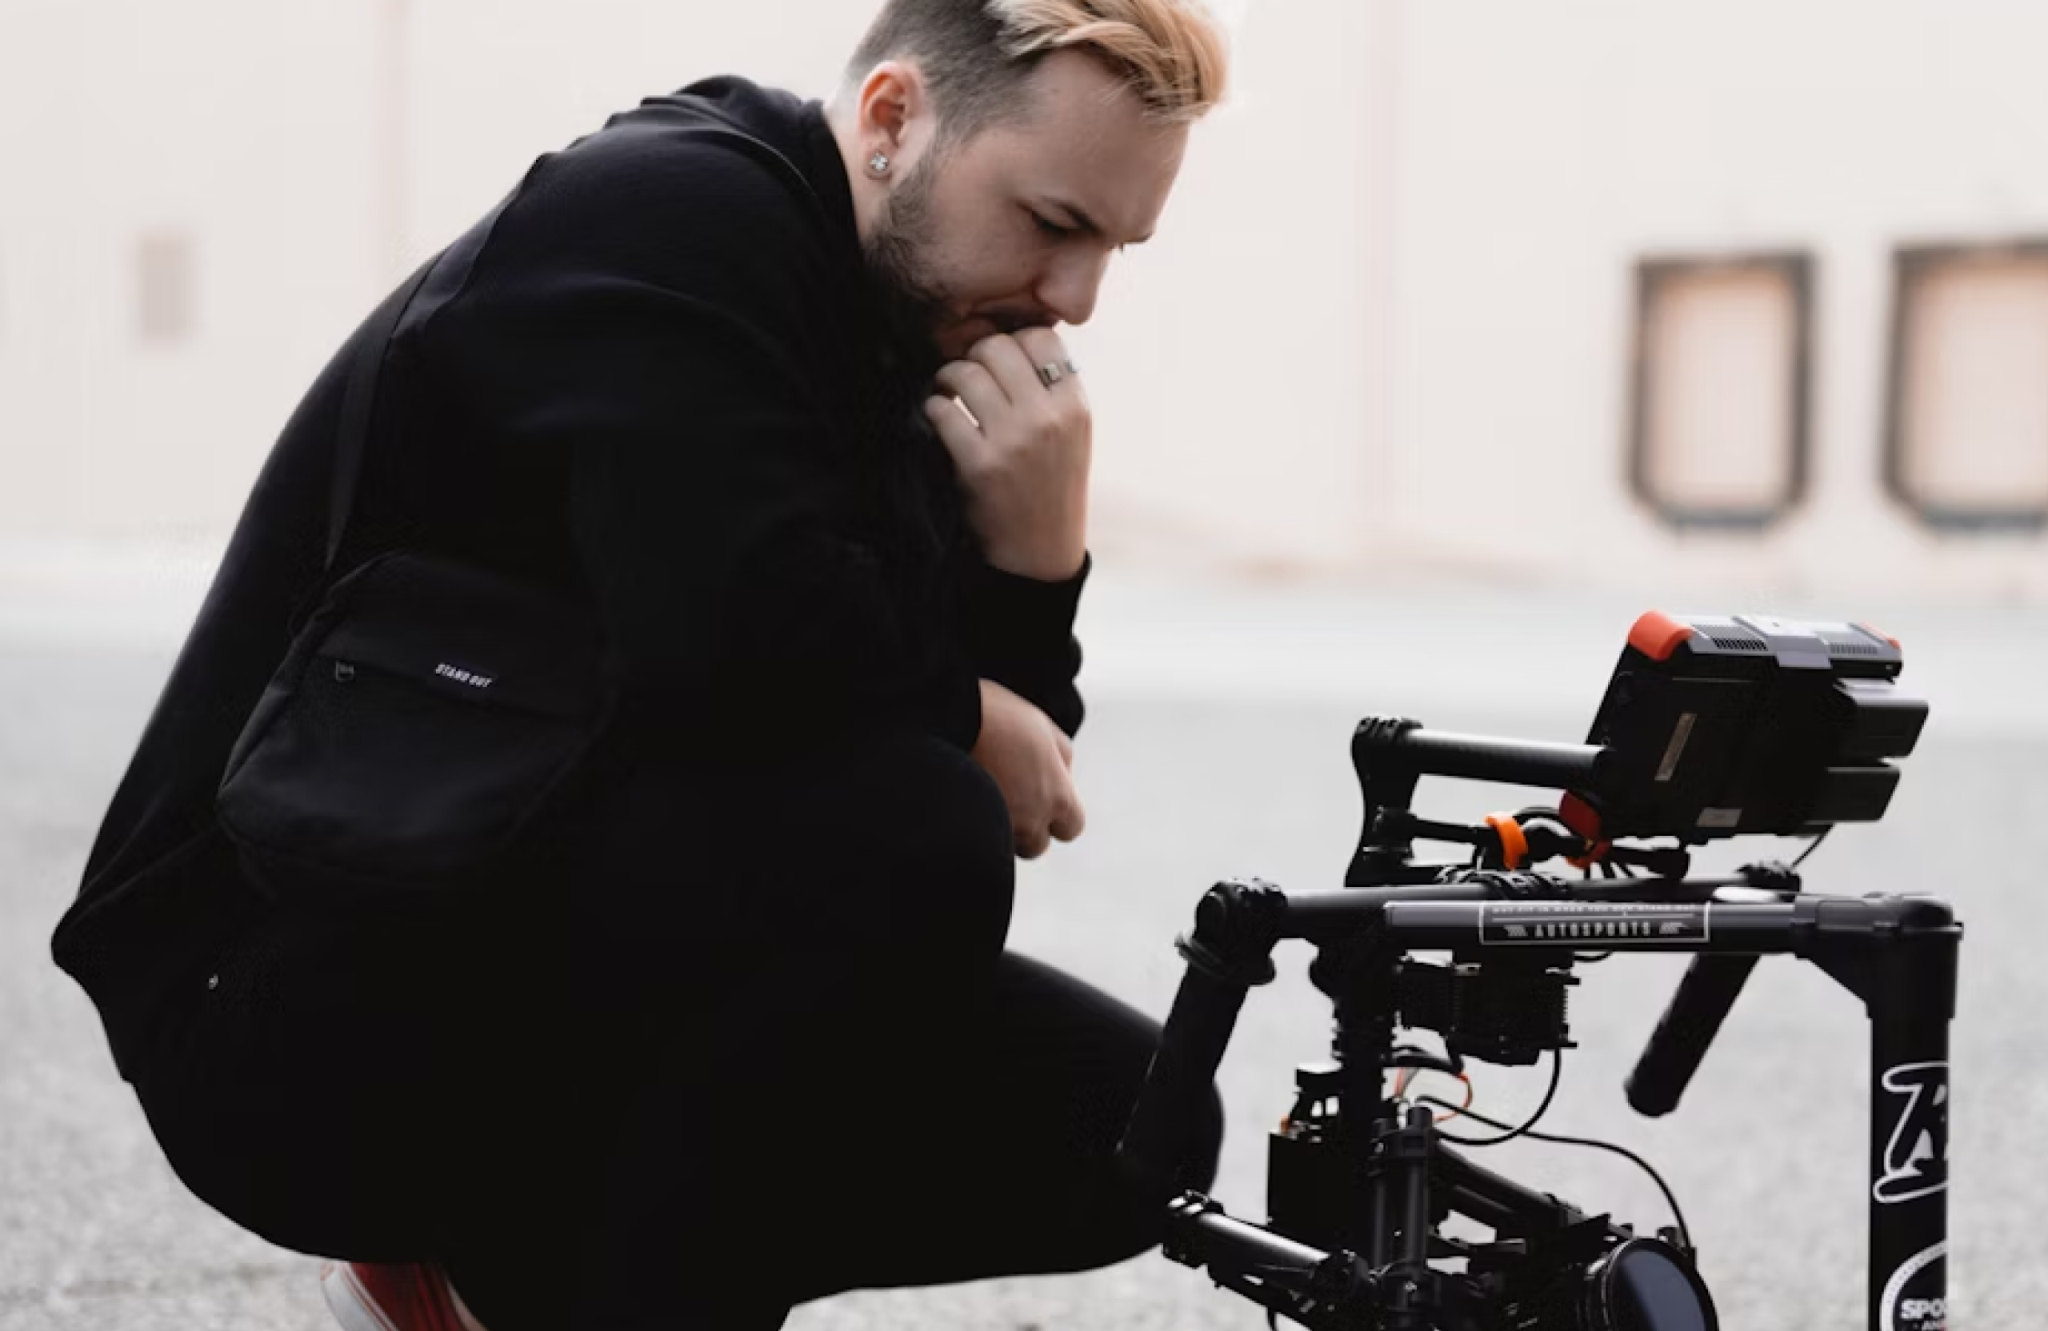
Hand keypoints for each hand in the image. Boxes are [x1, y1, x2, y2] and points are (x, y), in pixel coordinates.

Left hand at [925, 329, 1090, 581]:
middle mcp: (1048, 418)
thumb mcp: (1073, 435)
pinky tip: (939, 419)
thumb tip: (1015, 339)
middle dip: (975, 355)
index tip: (999, 359)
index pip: (1042, 337)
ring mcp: (1013, 440)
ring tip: (949, 392)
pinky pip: (943, 411)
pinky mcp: (980, 464)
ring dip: (949, 378)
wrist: (1040, 552)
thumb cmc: (1052, 486)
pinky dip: (934, 409)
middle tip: (968, 373)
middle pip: (998, 347)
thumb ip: (1053, 390)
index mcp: (1075, 406)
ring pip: (967, 373)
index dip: (1013, 340)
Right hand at [971, 678, 1085, 859]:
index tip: (1045, 799)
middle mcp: (1029, 821)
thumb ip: (1061, 759)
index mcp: (1057, 797)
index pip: (1071, 828)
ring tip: (985, 797)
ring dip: (1001, 829)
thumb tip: (1062, 777)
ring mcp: (996, 830)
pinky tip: (966, 801)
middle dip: (1027, 828)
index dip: (1060, 816)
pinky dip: (976, 827)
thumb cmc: (998, 717)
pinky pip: (977, 841)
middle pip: (1036, 845)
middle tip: (1012, 798)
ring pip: (1005, 846)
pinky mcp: (965, 831)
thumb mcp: (1043, 728)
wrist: (946, 719)